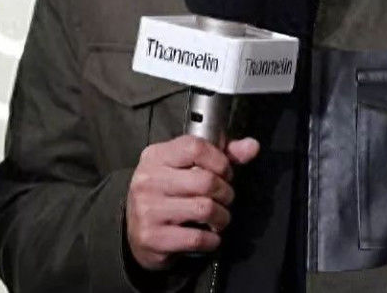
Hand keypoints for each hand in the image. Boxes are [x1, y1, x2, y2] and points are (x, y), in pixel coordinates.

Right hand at [125, 134, 259, 270]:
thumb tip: (252, 146)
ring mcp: (148, 209)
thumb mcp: (187, 166)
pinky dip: (211, 239)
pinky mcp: (152, 237)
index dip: (220, 160)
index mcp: (156, 156)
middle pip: (205, 180)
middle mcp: (148, 180)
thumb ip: (221, 155)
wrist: (134, 231)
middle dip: (225, 192)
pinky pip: (196, 238)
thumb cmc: (167, 192)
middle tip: (225, 198)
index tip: (226, 172)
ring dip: (222, 216)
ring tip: (220, 217)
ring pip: (204, 208)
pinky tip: (210, 235)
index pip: (195, 147)